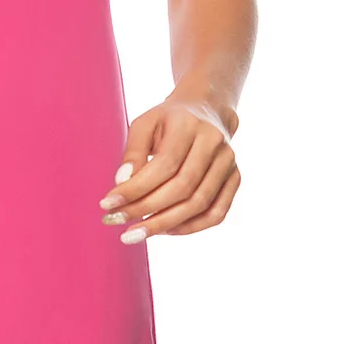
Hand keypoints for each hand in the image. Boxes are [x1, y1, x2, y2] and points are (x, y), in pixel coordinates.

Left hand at [98, 96, 240, 240]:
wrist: (206, 111)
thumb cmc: (168, 121)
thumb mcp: (144, 124)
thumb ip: (133, 152)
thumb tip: (122, 183)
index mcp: (189, 125)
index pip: (163, 164)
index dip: (135, 188)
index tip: (108, 204)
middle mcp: (214, 143)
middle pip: (182, 187)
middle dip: (146, 210)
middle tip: (117, 222)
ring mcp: (228, 162)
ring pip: (200, 204)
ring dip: (165, 224)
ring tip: (137, 232)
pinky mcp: (235, 178)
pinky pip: (216, 213)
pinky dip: (190, 227)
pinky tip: (164, 230)